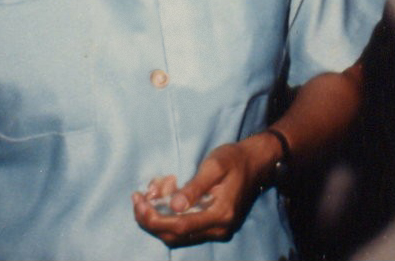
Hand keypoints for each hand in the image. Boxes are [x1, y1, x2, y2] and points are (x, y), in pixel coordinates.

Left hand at [132, 139, 268, 245]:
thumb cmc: (235, 158)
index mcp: (220, 214)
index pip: (180, 226)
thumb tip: (173, 206)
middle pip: (175, 235)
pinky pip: (185, 229)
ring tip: (149, 195)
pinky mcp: (214, 227)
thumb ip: (195, 187)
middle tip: (138, 199)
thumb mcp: (215, 165)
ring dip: (158, 218)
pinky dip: (169, 217)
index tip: (138, 201)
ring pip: (177, 235)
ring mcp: (217, 230)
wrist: (257, 161)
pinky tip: (163, 199)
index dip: (154, 218)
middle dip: (151, 219)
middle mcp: (219, 228)